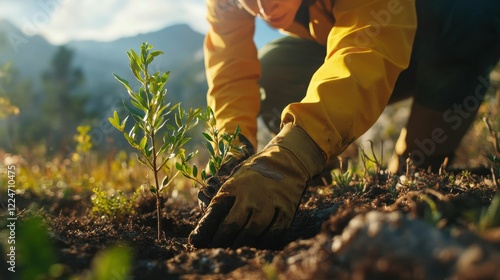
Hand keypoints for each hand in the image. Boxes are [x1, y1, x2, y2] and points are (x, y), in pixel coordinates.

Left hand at [189, 124, 324, 248]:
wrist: (285, 160)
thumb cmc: (254, 175)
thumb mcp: (235, 179)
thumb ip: (225, 199)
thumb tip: (208, 224)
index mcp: (233, 186)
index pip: (214, 211)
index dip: (204, 228)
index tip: (196, 240)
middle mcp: (250, 195)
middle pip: (232, 224)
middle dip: (220, 239)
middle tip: (214, 248)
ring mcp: (269, 202)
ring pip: (252, 230)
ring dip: (241, 243)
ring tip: (233, 249)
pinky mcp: (286, 208)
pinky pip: (274, 231)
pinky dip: (264, 241)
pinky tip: (257, 244)